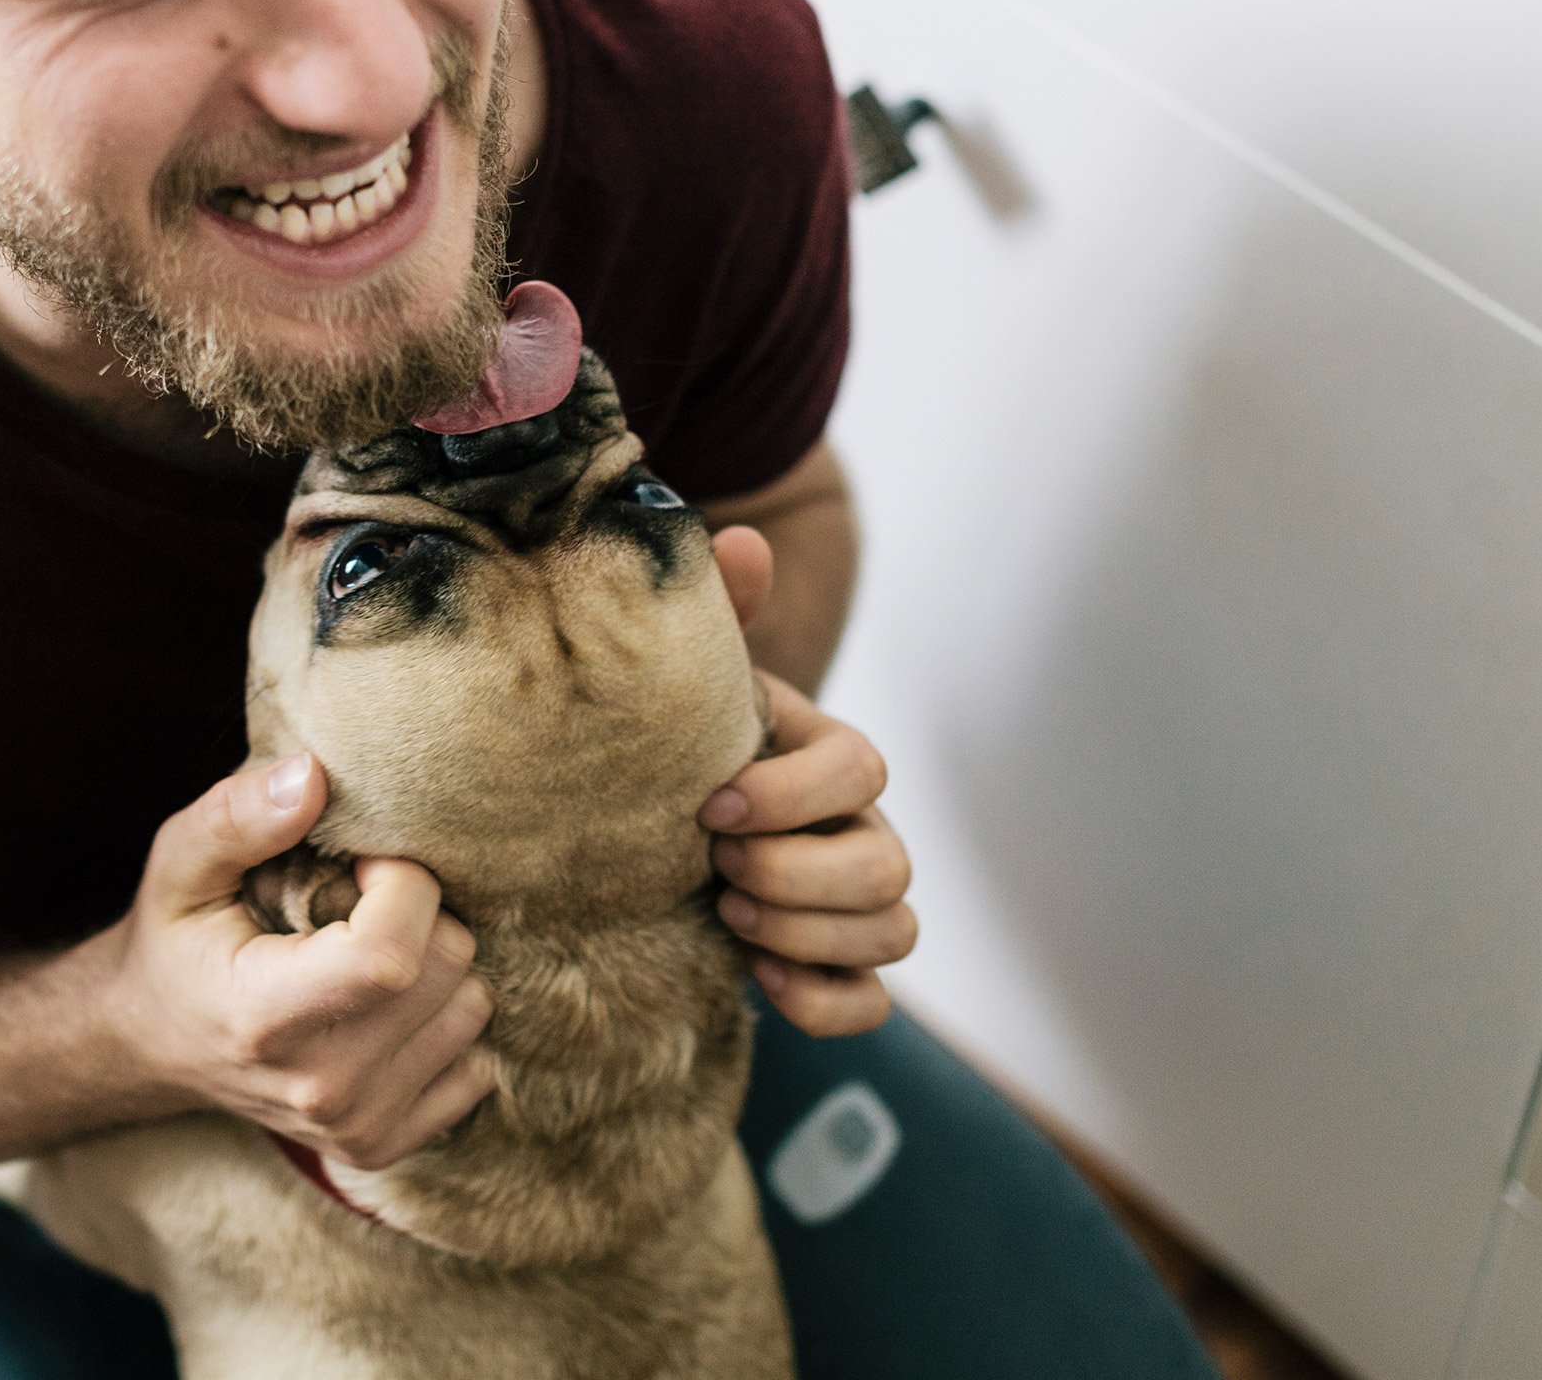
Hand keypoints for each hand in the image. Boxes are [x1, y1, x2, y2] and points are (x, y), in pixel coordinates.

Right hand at [100, 755, 495, 1169]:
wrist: (152, 1043)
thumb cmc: (176, 940)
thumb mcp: (181, 864)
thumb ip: (239, 815)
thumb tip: (314, 775)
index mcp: (265, 1017)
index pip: (391, 953)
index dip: (402, 884)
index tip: (365, 863)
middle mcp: (318, 1087)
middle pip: (445, 968)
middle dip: (421, 911)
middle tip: (361, 904)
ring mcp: (354, 1126)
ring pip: (472, 1007)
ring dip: (437, 964)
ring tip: (369, 953)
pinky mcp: (382, 1146)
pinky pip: (477, 1063)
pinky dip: (444, 1021)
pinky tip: (385, 1006)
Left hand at [702, 528, 917, 1036]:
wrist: (648, 821)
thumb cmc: (678, 744)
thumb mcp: (693, 683)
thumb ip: (720, 615)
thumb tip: (741, 540)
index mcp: (828, 757)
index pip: (862, 770)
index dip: (794, 794)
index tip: (710, 804)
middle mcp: (859, 830)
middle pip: (888, 868)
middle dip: (798, 874)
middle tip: (717, 868)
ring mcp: (855, 903)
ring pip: (893, 932)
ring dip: (809, 932)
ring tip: (728, 915)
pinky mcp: (834, 965)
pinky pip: (871, 1001)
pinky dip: (824, 998)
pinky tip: (760, 977)